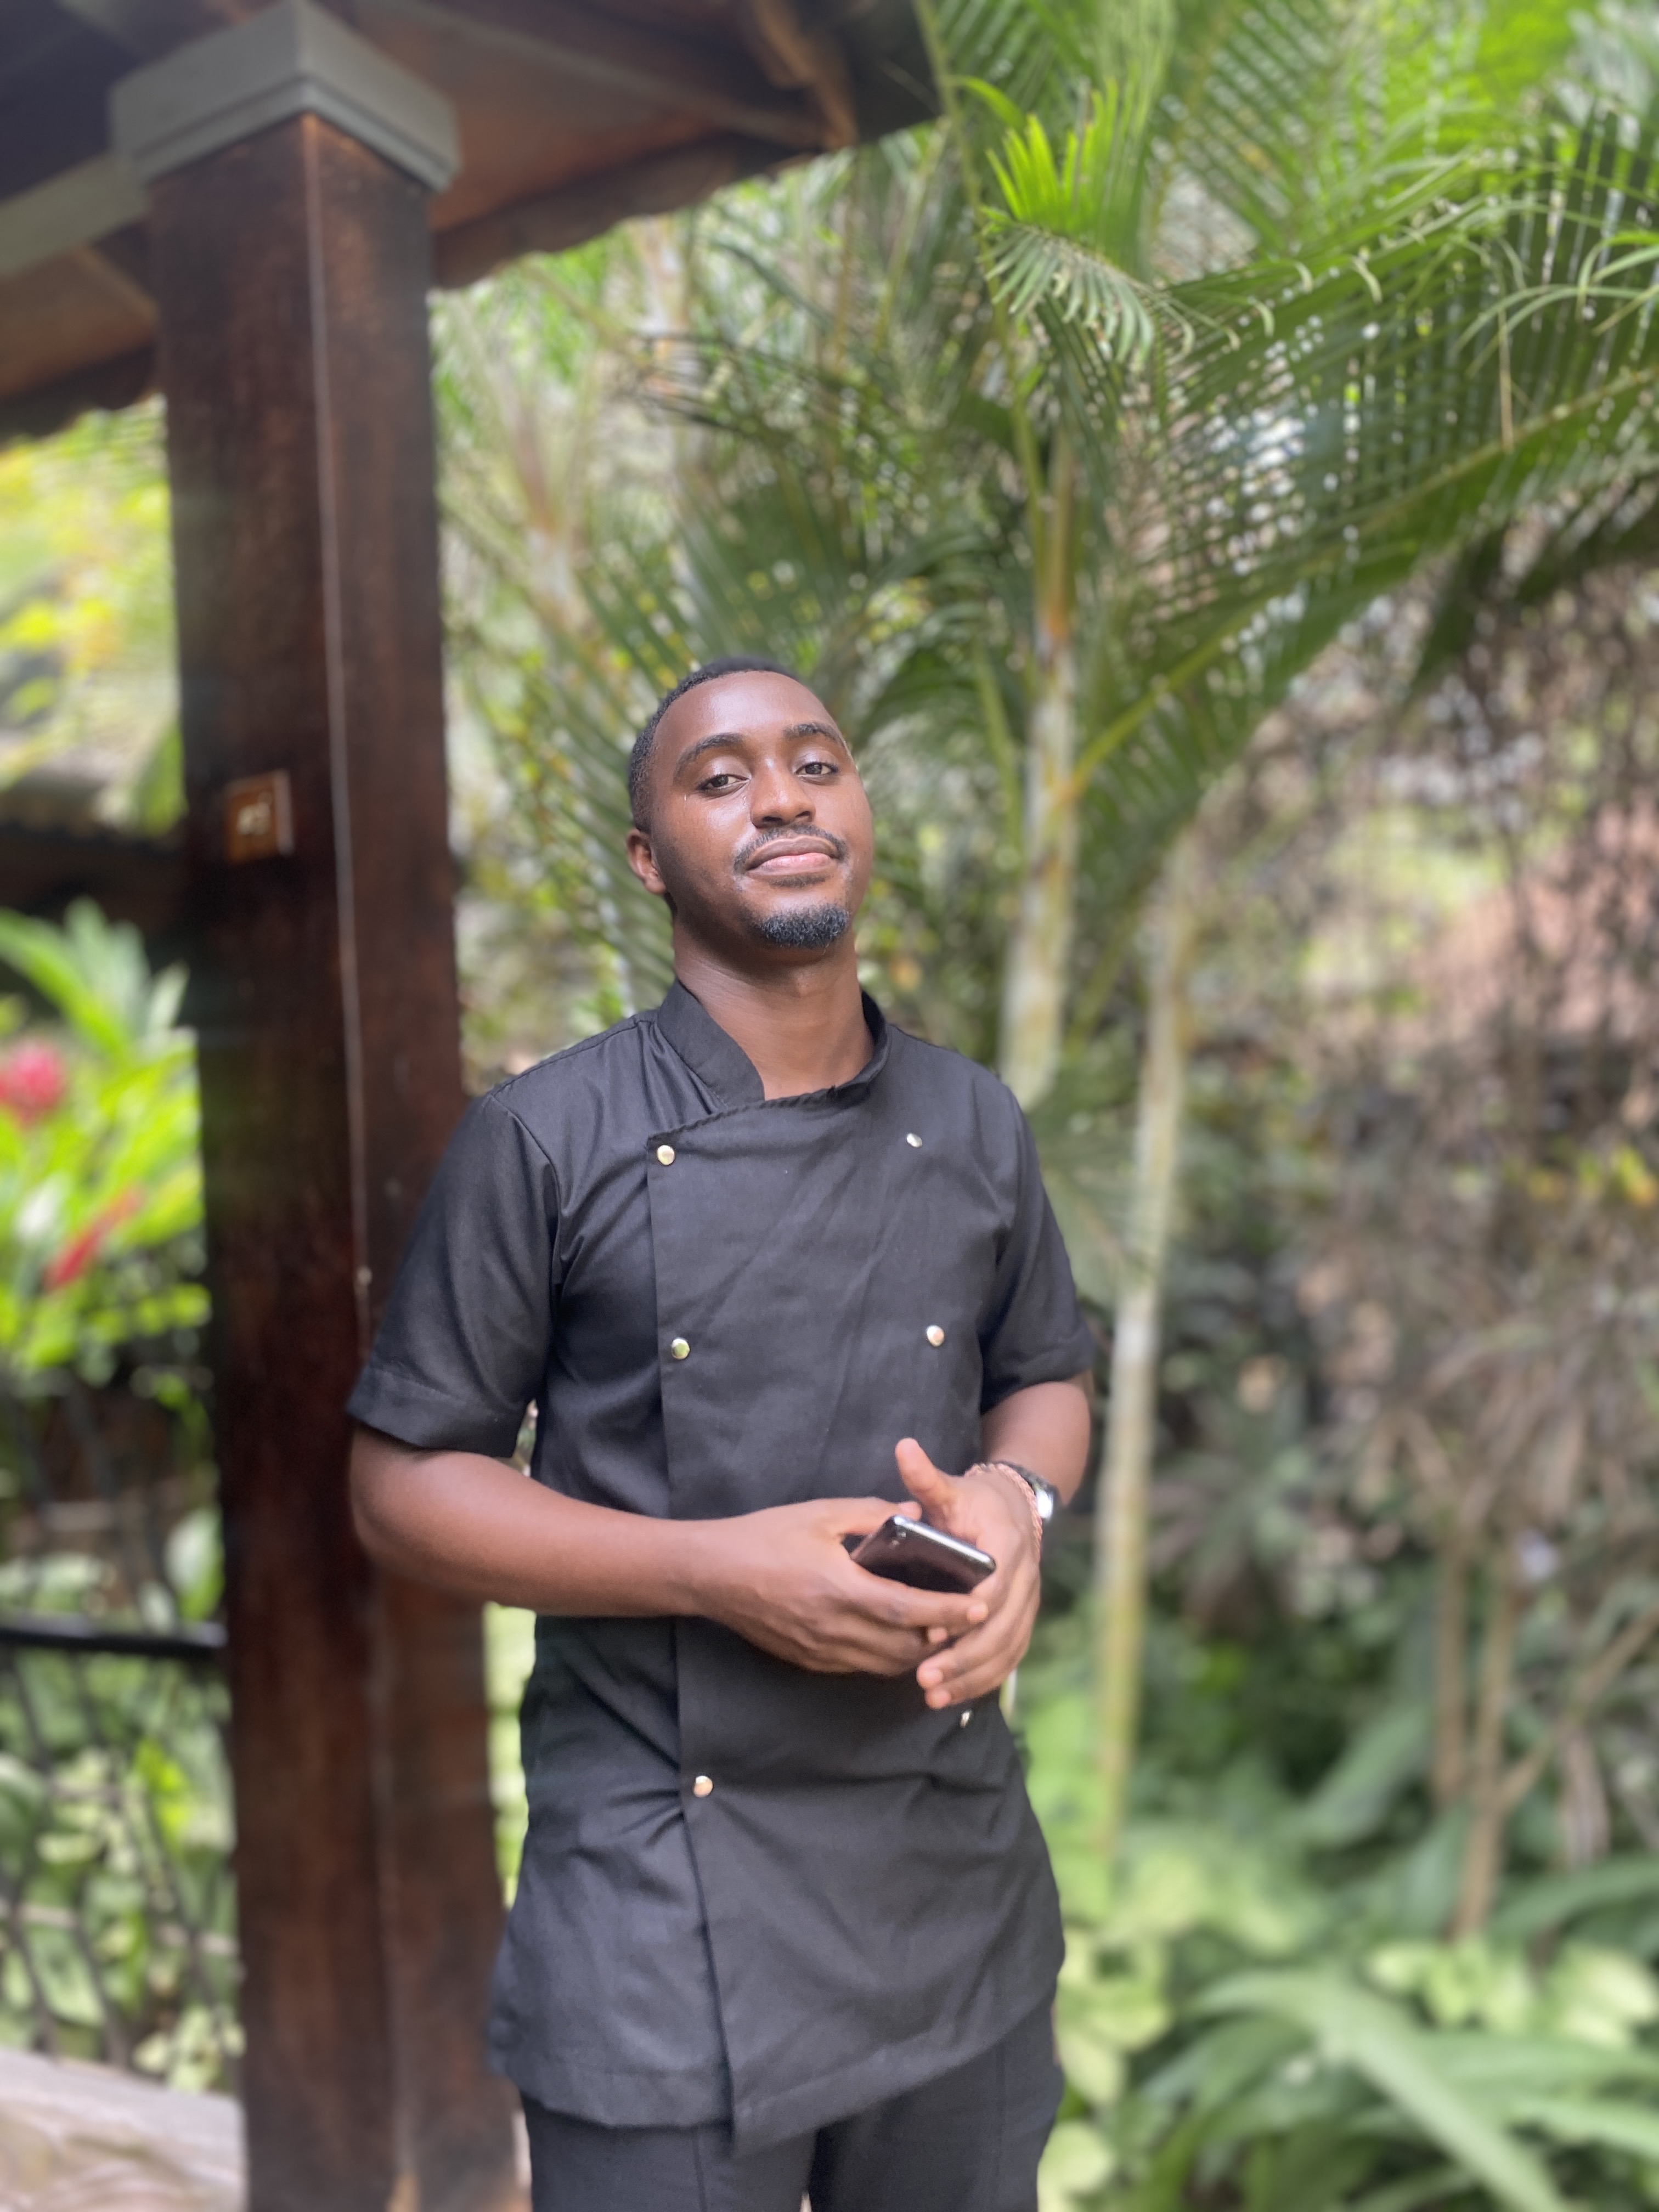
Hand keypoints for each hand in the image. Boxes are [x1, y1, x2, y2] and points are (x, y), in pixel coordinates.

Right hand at [692, 1494, 991, 1675]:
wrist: (712, 1574)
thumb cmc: (765, 1536)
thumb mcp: (820, 1513)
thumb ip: (872, 1514)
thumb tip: (917, 1514)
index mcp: (839, 1588)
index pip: (908, 1609)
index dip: (948, 1612)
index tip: (978, 1606)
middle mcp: (833, 1628)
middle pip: (903, 1648)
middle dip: (940, 1639)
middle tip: (966, 1620)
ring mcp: (820, 1651)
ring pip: (884, 1665)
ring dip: (915, 1653)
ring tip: (936, 1631)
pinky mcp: (809, 1661)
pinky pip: (860, 1667)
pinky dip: (885, 1657)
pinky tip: (894, 1637)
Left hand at [895, 1438, 1040, 1708]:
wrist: (1014, 1510)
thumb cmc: (974, 1502)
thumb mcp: (951, 1489)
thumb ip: (926, 1477)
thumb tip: (903, 1447)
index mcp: (1007, 1546)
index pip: (991, 1587)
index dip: (964, 1613)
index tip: (930, 1631)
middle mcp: (1025, 1580)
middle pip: (1000, 1628)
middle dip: (964, 1658)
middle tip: (925, 1680)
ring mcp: (1027, 1604)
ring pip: (1006, 1649)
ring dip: (972, 1677)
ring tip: (933, 1696)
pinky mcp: (1022, 1622)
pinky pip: (1009, 1658)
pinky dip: (984, 1679)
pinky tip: (953, 1697)